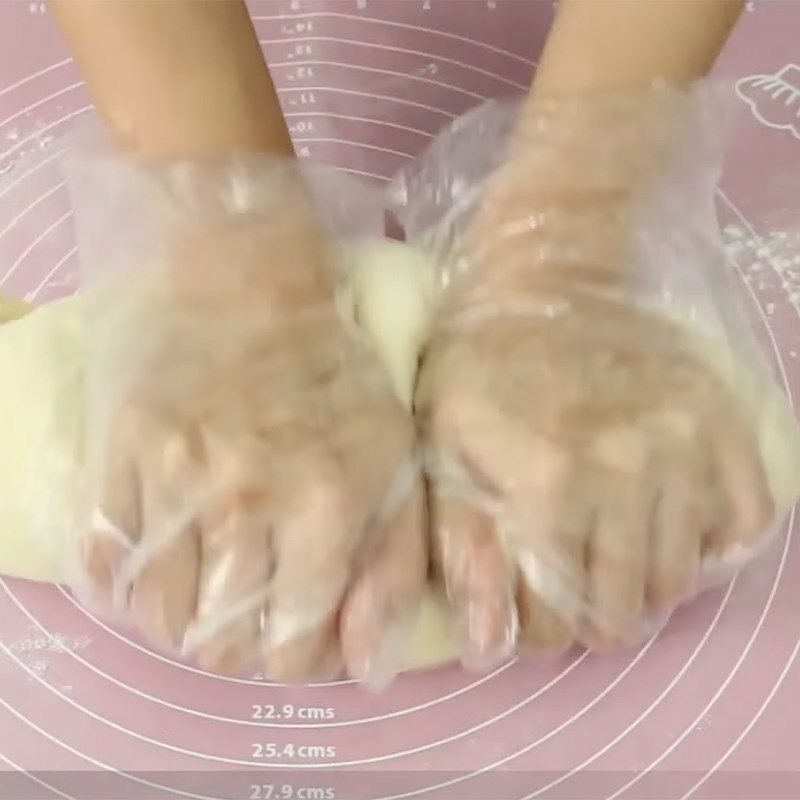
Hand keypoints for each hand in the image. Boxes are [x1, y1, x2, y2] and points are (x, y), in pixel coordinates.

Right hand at [73, 159, 425, 683]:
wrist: (245, 280)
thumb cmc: (332, 373)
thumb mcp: (393, 456)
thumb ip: (392, 563)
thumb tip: (366, 668)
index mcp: (330, 502)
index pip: (297, 648)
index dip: (297, 660)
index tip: (294, 634)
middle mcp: (248, 497)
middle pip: (221, 647)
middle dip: (240, 647)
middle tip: (249, 612)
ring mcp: (173, 476)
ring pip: (159, 619)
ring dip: (183, 622)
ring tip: (205, 587)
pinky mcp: (118, 454)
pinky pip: (106, 566)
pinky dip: (128, 586)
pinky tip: (160, 561)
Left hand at [416, 88, 774, 661]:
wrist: (554, 274)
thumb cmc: (480, 359)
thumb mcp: (440, 444)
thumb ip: (461, 546)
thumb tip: (487, 649)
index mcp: (547, 483)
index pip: (553, 621)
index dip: (533, 629)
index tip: (524, 606)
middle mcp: (629, 474)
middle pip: (622, 610)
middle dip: (585, 613)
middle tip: (565, 579)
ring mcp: (688, 448)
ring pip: (679, 578)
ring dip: (640, 581)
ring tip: (607, 546)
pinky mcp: (726, 425)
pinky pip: (746, 522)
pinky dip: (711, 540)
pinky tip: (668, 520)